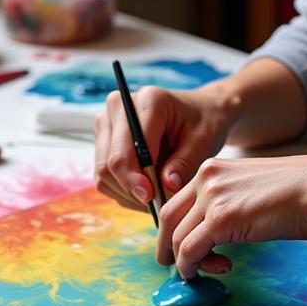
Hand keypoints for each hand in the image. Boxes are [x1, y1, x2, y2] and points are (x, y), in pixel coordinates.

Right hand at [94, 82, 240, 211]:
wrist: (199, 111)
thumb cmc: (204, 123)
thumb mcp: (203, 142)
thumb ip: (184, 164)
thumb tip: (166, 187)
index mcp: (147, 102)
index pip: (125, 151)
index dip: (134, 180)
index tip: (151, 198)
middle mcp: (119, 107)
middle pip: (108, 163)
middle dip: (131, 189)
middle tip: (156, 204)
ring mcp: (107, 122)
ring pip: (102, 172)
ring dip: (126, 192)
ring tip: (155, 197)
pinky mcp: (103, 138)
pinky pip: (103, 176)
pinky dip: (122, 190)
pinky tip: (146, 189)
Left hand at [157, 153, 306, 278]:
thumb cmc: (301, 192)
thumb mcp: (253, 189)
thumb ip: (230, 202)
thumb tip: (216, 230)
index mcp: (213, 168)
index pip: (178, 200)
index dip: (174, 226)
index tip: (181, 245)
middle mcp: (206, 178)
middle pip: (167, 217)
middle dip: (167, 245)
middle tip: (174, 265)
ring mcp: (211, 198)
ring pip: (177, 238)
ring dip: (186, 262)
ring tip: (205, 271)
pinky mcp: (220, 220)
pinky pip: (190, 251)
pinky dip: (192, 267)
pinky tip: (211, 270)